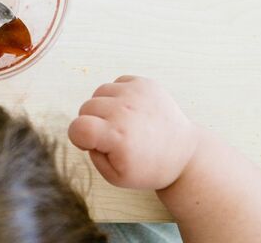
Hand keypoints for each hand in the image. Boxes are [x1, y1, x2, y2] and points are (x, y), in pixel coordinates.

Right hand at [68, 76, 199, 189]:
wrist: (183, 153)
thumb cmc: (148, 168)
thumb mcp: (115, 177)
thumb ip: (92, 155)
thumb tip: (85, 132)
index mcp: (117, 137)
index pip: (77, 127)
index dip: (78, 137)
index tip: (89, 144)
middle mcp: (125, 111)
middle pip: (85, 107)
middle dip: (91, 122)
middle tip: (110, 136)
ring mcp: (137, 93)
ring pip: (99, 92)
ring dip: (103, 107)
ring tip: (121, 122)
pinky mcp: (146, 84)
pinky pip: (116, 83)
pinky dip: (118, 96)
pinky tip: (130, 111)